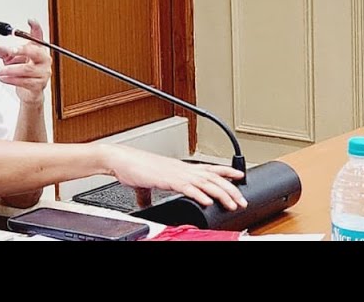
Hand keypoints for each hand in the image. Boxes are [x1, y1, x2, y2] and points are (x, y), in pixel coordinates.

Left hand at [0, 19, 51, 105]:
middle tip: (9, 51)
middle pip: (34, 52)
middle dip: (21, 50)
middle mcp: (43, 59)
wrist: (29, 91)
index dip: (36, 27)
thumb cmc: (22, 72)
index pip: (39, 36)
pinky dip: (11, 79)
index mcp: (38, 49)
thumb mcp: (11, 58)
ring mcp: (43, 73)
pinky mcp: (38, 85)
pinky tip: (2, 78)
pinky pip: (24, 81)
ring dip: (9, 70)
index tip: (30, 20)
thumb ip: (3, 51)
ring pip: (26, 69)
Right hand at [102, 145, 246, 210]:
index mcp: (179, 167)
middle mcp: (182, 168)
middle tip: (243, 200)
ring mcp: (177, 173)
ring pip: (206, 182)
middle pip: (214, 177)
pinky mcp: (168, 179)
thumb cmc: (132, 167)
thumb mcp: (146, 182)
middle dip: (231, 189)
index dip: (226, 171)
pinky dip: (201, 195)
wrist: (120, 160)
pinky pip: (189, 188)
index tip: (240, 175)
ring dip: (222, 194)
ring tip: (233, 204)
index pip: (209, 168)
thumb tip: (146, 203)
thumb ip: (149, 193)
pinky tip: (209, 202)